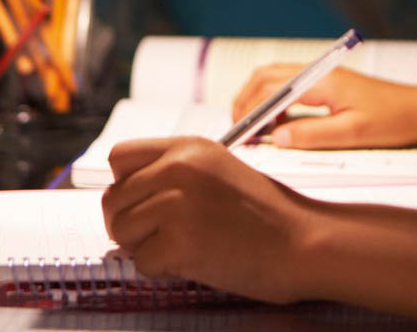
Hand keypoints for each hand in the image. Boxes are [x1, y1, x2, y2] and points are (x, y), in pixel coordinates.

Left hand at [102, 136, 312, 302]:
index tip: (140, 201)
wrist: (302, 240)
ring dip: (145, 247)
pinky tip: (196, 259)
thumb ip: (174, 170)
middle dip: (131, 222)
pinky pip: (141, 263)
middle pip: (113, 199)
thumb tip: (124, 192)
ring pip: (121, 232)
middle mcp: (178, 168)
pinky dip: (163, 269)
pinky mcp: (180, 243)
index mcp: (188, 146)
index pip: (119, 157)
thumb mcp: (218, 168)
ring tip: (185, 243)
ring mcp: (178, 205)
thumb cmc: (265, 212)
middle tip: (164, 233)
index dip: (125, 183)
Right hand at [232, 65, 416, 148]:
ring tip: (251, 131)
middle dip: (245, 101)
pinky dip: (273, 102)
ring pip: (275, 78)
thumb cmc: (391, 121)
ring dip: (257, 100)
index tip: (238, 133)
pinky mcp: (326, 83)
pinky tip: (276, 126)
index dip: (249, 110)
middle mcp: (318, 72)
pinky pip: (289, 86)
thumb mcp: (352, 135)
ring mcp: (321, 75)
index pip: (272, 88)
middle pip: (266, 76)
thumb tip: (276, 138)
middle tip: (237, 132)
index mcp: (322, 81)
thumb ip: (312, 135)